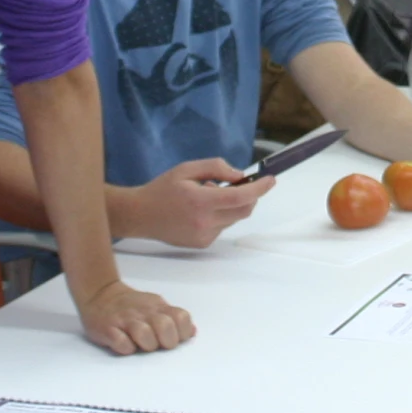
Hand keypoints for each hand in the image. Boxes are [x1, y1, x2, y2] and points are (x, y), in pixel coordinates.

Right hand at [76, 279, 194, 355]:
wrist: (99, 294)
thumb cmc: (132, 306)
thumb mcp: (155, 306)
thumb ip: (173, 318)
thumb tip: (192, 332)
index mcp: (158, 307)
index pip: (182, 317)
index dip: (182, 332)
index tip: (175, 339)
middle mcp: (144, 312)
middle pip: (166, 326)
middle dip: (166, 341)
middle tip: (158, 344)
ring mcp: (125, 320)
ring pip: (144, 334)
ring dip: (146, 345)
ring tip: (140, 345)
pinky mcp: (108, 329)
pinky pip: (121, 343)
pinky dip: (125, 348)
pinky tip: (124, 345)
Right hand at [123, 158, 271, 248]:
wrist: (140, 215)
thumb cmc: (163, 188)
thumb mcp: (187, 169)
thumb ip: (215, 168)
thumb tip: (240, 176)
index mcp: (201, 201)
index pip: (240, 197)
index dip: (259, 189)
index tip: (271, 180)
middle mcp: (205, 222)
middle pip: (243, 211)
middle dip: (250, 196)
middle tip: (240, 184)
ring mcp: (204, 236)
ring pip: (233, 218)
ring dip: (231, 205)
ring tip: (208, 195)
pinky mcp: (202, 244)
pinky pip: (222, 227)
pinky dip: (220, 215)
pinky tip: (200, 210)